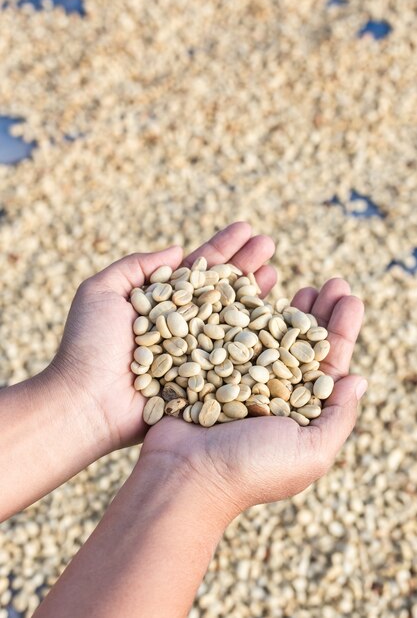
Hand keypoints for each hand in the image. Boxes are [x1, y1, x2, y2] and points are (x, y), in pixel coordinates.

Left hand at [48, 222, 275, 451]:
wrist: (87, 402)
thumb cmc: (90, 345)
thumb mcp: (101, 291)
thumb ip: (136, 266)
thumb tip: (177, 251)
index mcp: (161, 302)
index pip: (198, 269)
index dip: (222, 249)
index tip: (246, 229)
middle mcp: (182, 325)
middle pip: (220, 290)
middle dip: (245, 265)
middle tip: (269, 243)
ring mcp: (196, 353)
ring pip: (233, 319)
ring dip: (255, 294)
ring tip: (276, 271)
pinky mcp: (205, 381)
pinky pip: (235, 358)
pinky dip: (256, 339)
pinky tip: (276, 320)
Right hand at [140, 258, 365, 516]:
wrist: (184, 475)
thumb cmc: (251, 468)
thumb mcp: (311, 452)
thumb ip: (339, 417)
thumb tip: (357, 379)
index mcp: (302, 412)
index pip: (329, 363)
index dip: (342, 329)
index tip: (350, 298)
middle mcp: (274, 394)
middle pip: (302, 343)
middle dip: (319, 312)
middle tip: (331, 283)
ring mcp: (241, 380)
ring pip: (269, 334)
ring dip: (285, 307)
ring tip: (299, 284)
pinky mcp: (211, 372)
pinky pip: (232, 335)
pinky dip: (244, 312)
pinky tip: (254, 292)